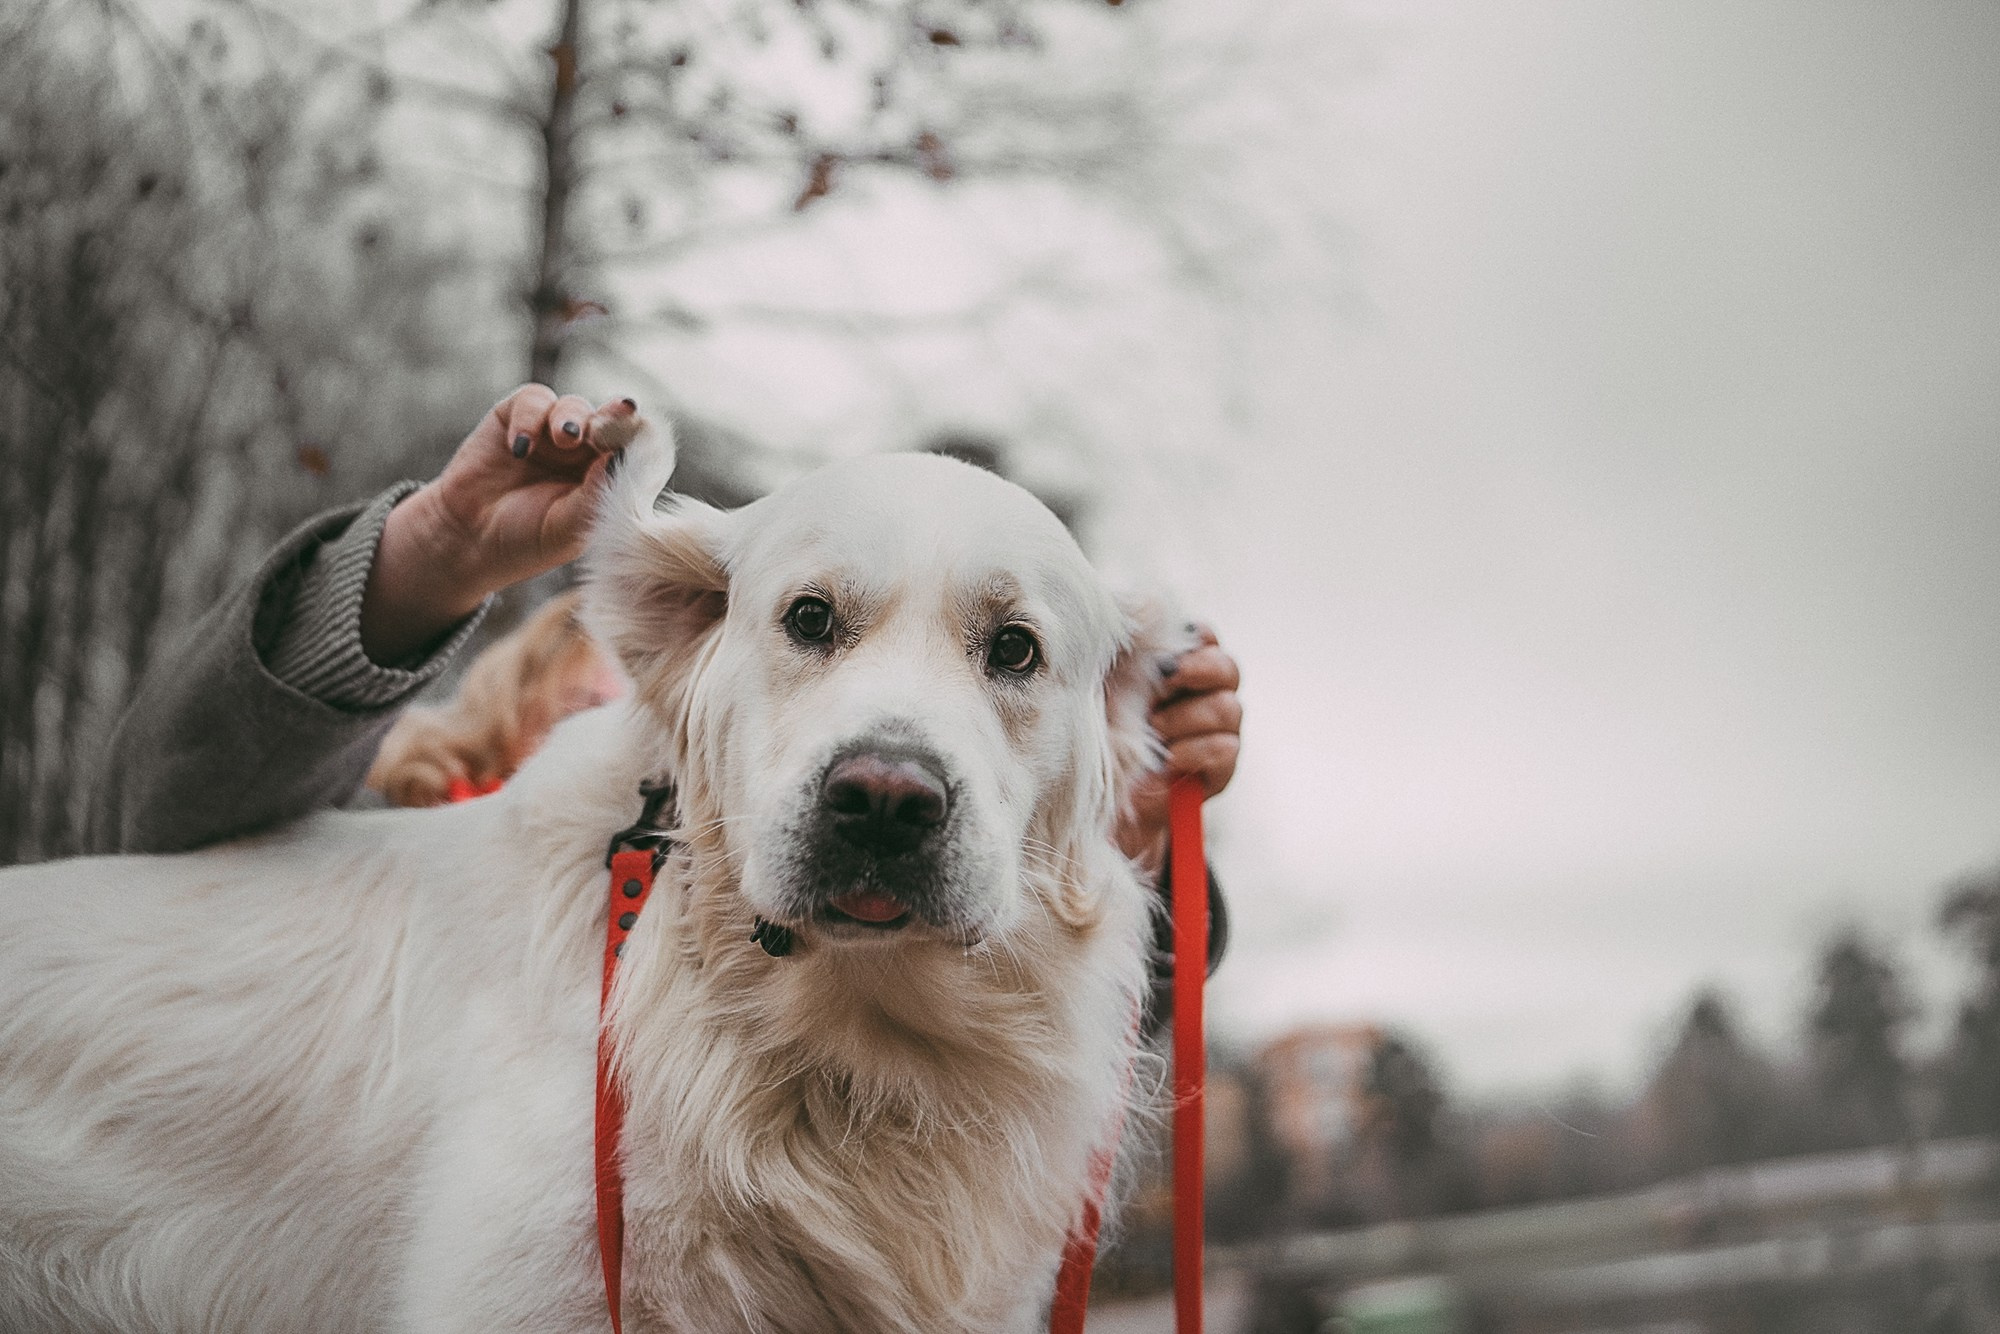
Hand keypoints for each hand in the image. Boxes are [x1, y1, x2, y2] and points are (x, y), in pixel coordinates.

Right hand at [360, 386, 641, 663]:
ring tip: (564, 436)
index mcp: (608, 476)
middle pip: (610, 420)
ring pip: (575, 406)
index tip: (642, 430)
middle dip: (611, 420)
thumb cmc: (527, 540)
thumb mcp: (569, 526)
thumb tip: (622, 456)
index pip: (637, 447)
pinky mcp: (516, 417)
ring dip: (572, 417)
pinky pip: (535, 399)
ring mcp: (551, 433)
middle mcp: (585, 451)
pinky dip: (531, 417)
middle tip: (602, 430)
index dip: (640, 436)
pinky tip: (520, 447)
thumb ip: (597, 492)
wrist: (469, 540)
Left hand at [1118, 625, 1241, 867]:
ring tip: (1155, 729)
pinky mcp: (1223, 766)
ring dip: (1185, 717)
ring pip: (1227, 708)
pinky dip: (1194, 751)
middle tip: (1161, 685)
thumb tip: (1133, 623)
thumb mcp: (1107, 692)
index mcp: (1183, 668)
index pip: (1205, 637)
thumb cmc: (1106, 734)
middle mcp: (1209, 694)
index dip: (1193, 638)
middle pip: (1227, 668)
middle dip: (1197, 671)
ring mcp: (1221, 730)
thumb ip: (1125, 660)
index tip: (1163, 652)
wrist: (1110, 799)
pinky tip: (1169, 758)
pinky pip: (1225, 748)